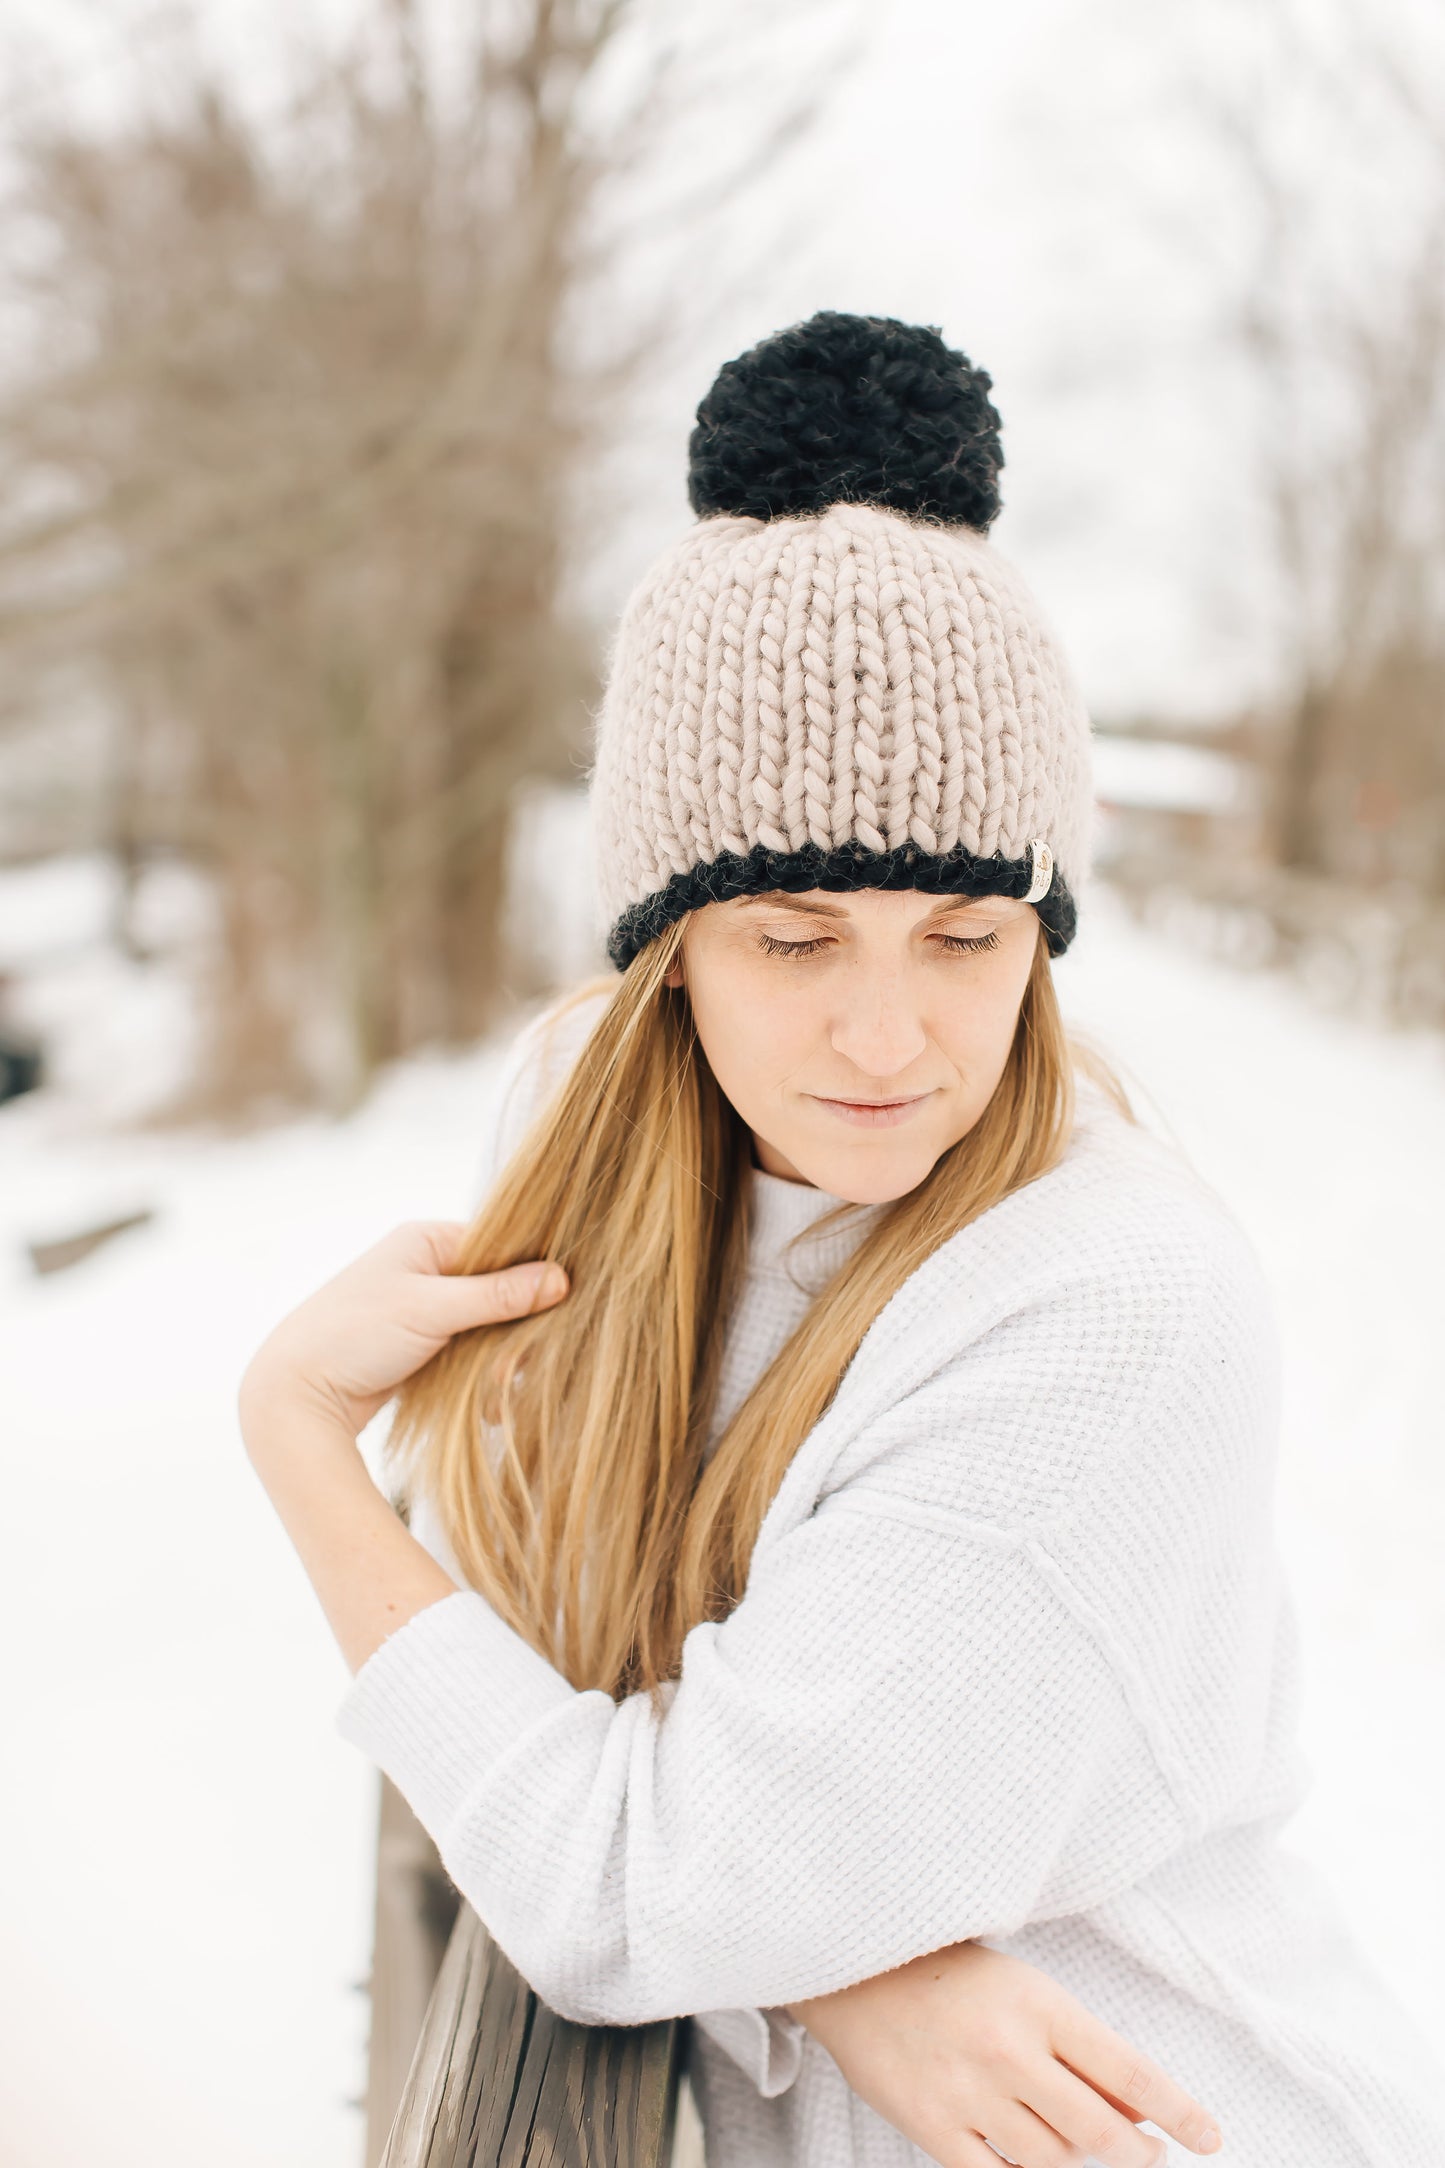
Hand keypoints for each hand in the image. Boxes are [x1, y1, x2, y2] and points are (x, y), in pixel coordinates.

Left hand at [238, 1218, 568, 1442]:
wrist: (295, 1394)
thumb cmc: (354, 1335)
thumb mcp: (432, 1310)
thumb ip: (498, 1295)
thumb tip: (561, 1279)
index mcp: (425, 1239)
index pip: (500, 1244)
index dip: (532, 1273)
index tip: (561, 1304)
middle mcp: (425, 1267)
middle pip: (497, 1287)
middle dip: (516, 1326)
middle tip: (527, 1362)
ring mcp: (422, 1307)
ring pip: (486, 1324)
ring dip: (500, 1356)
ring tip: (507, 1385)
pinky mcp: (419, 1345)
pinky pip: (467, 1350)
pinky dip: (481, 1372)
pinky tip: (490, 1402)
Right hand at [788, 1939, 1221, 2167]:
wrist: (856, 1972)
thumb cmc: (951, 1974)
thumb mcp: (1025, 1991)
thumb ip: (1077, 2050)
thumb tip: (1138, 2109)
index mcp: (1039, 2005)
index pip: (1129, 2070)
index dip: (1177, 2110)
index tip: (1210, 2137)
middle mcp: (1010, 2052)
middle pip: (1099, 2131)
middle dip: (1136, 2153)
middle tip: (1148, 2154)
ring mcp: (969, 2095)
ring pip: (1052, 2162)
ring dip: (1077, 2161)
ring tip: (1081, 2144)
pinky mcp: (933, 2127)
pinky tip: (1032, 2165)